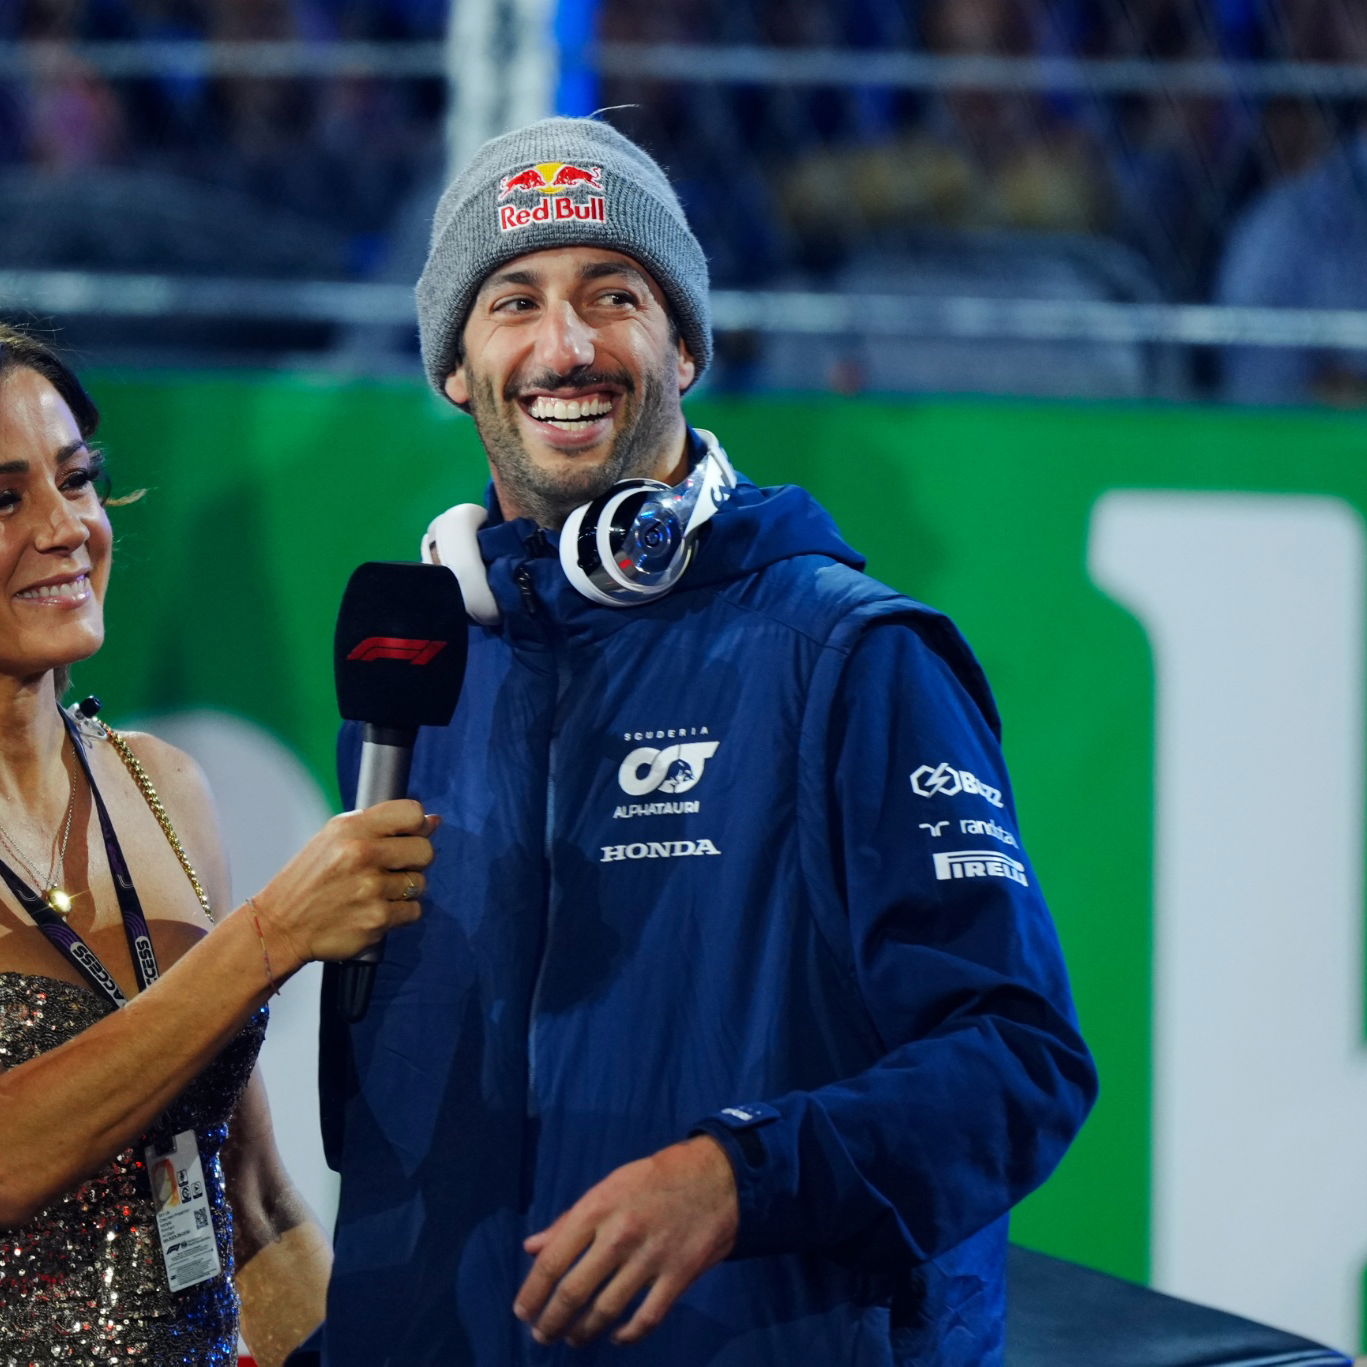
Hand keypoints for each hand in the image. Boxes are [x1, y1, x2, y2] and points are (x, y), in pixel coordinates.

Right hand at [249, 800, 436, 969]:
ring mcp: (371, 888)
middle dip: (415, 861)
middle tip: (393, 869)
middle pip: (425, 850)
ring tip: (376, 892)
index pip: (412, 813)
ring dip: (405, 890)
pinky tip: (375, 910)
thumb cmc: (311, 879)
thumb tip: (434, 821)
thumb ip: (383, 825)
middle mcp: (362, 854)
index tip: (406, 836)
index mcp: (352, 828)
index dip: (416, 826)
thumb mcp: (335, 838)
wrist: (281, 925)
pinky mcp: (377, 919)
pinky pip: (414, 911)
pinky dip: (400, 914)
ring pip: (420, 883)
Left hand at [514, 1135, 737, 1347]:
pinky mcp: (679, 1276)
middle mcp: (620, 1235)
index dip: (533, 1292)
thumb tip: (531, 1247)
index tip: (522, 1311)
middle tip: (542, 1334)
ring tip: (573, 1338)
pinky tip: (616, 1338)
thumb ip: (569, 1220)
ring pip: (606, 1311)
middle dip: (552, 1321)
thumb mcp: (609, 1187)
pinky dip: (627, 1336)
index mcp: (598, 1207)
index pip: (554, 1261)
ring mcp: (651, 1258)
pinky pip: (646, 1319)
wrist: (716, 1177)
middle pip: (575, 1292)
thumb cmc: (654, 1180)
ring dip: (583, 1332)